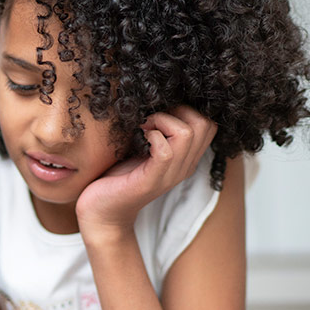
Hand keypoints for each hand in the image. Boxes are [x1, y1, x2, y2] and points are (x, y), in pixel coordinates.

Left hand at [76, 106, 216, 231]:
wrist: (100, 212)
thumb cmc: (116, 175)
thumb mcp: (142, 146)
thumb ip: (157, 128)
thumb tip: (159, 97)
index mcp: (186, 157)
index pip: (210, 123)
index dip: (187, 108)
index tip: (160, 113)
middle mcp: (184, 166)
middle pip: (205, 123)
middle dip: (176, 110)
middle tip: (151, 120)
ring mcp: (170, 175)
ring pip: (187, 133)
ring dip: (161, 121)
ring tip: (143, 128)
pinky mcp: (151, 181)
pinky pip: (166, 151)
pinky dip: (151, 137)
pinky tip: (138, 140)